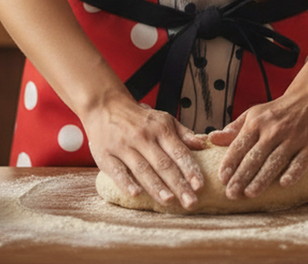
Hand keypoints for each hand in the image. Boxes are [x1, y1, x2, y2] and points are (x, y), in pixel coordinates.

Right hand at [84, 96, 207, 209]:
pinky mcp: (106, 155)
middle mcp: (143, 137)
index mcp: (160, 129)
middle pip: (164, 164)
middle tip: (191, 203)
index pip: (178, 152)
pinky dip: (126, 183)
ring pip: (143, 169)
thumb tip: (202, 145)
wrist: (105, 106)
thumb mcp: (163, 119)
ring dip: (157, 186)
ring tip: (169, 201)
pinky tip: (136, 195)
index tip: (200, 186)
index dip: (190, 169)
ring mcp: (123, 146)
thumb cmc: (139, 118)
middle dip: (179, 185)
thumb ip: (183, 133)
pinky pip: (117, 171)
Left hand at [208, 84, 307, 199]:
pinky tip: (284, 184)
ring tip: (250, 193)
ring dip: (262, 178)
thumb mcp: (254, 115)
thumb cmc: (277, 112)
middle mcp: (275, 130)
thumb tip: (212, 139)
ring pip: (276, 161)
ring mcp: (294, 138)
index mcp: (257, 122)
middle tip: (231, 194)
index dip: (230, 162)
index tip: (222, 179)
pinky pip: (301, 161)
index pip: (240, 145)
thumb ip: (234, 130)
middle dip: (242, 176)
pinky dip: (293, 172)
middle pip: (255, 156)